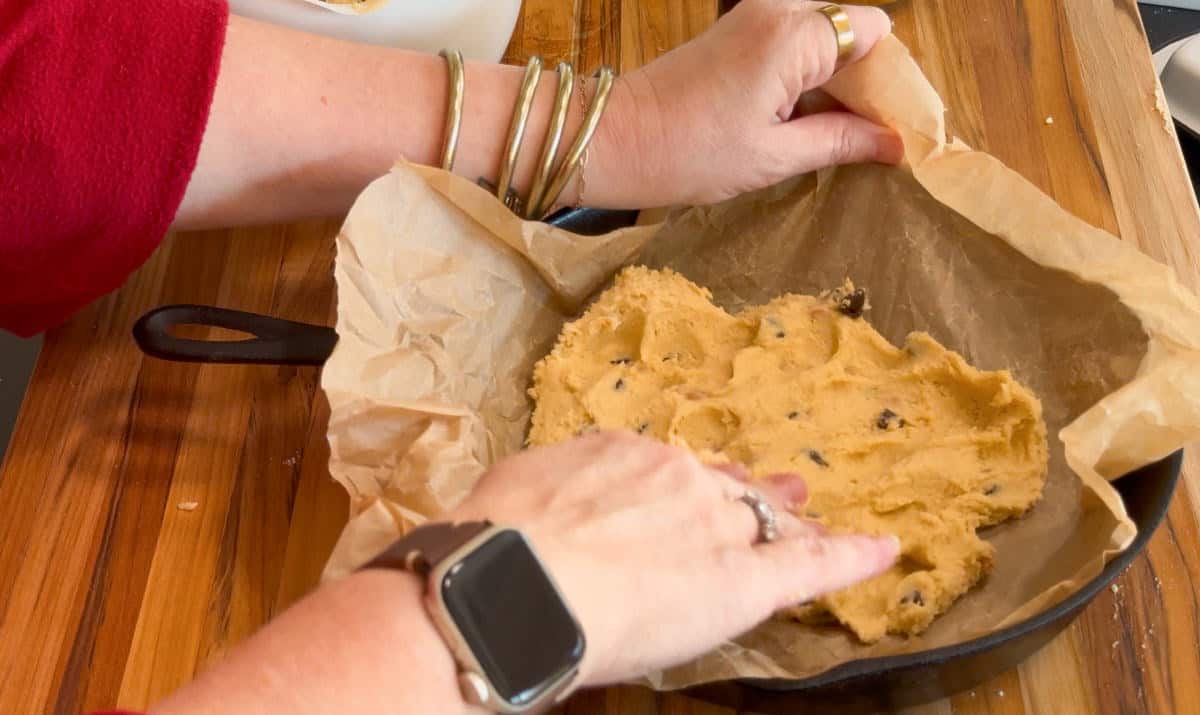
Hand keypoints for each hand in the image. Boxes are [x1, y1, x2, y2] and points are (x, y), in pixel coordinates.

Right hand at [451, 430, 898, 685]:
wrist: (515, 582)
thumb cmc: (493, 542)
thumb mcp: (513, 493)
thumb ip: (548, 493)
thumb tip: (542, 510)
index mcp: (619, 457)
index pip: (666, 473)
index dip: (688, 486)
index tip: (700, 487)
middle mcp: (674, 479)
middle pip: (723, 489)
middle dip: (750, 492)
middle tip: (779, 490)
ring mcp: (712, 525)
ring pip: (763, 525)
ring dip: (790, 525)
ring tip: (818, 523)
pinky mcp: (743, 579)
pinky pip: (809, 566)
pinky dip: (850, 557)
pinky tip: (882, 552)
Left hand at [590, 1, 901, 207]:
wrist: (613, 139)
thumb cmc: (686, 153)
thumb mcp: (773, 157)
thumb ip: (841, 141)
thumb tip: (895, 144)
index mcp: (790, 35)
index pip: (872, 31)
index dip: (887, 77)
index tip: (891, 124)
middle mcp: (774, 9)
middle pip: (849, 28)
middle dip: (864, 78)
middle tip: (868, 135)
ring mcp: (751, 14)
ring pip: (822, 34)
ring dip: (835, 78)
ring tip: (835, 132)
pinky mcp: (734, 29)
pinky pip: (791, 41)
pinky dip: (806, 74)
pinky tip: (803, 117)